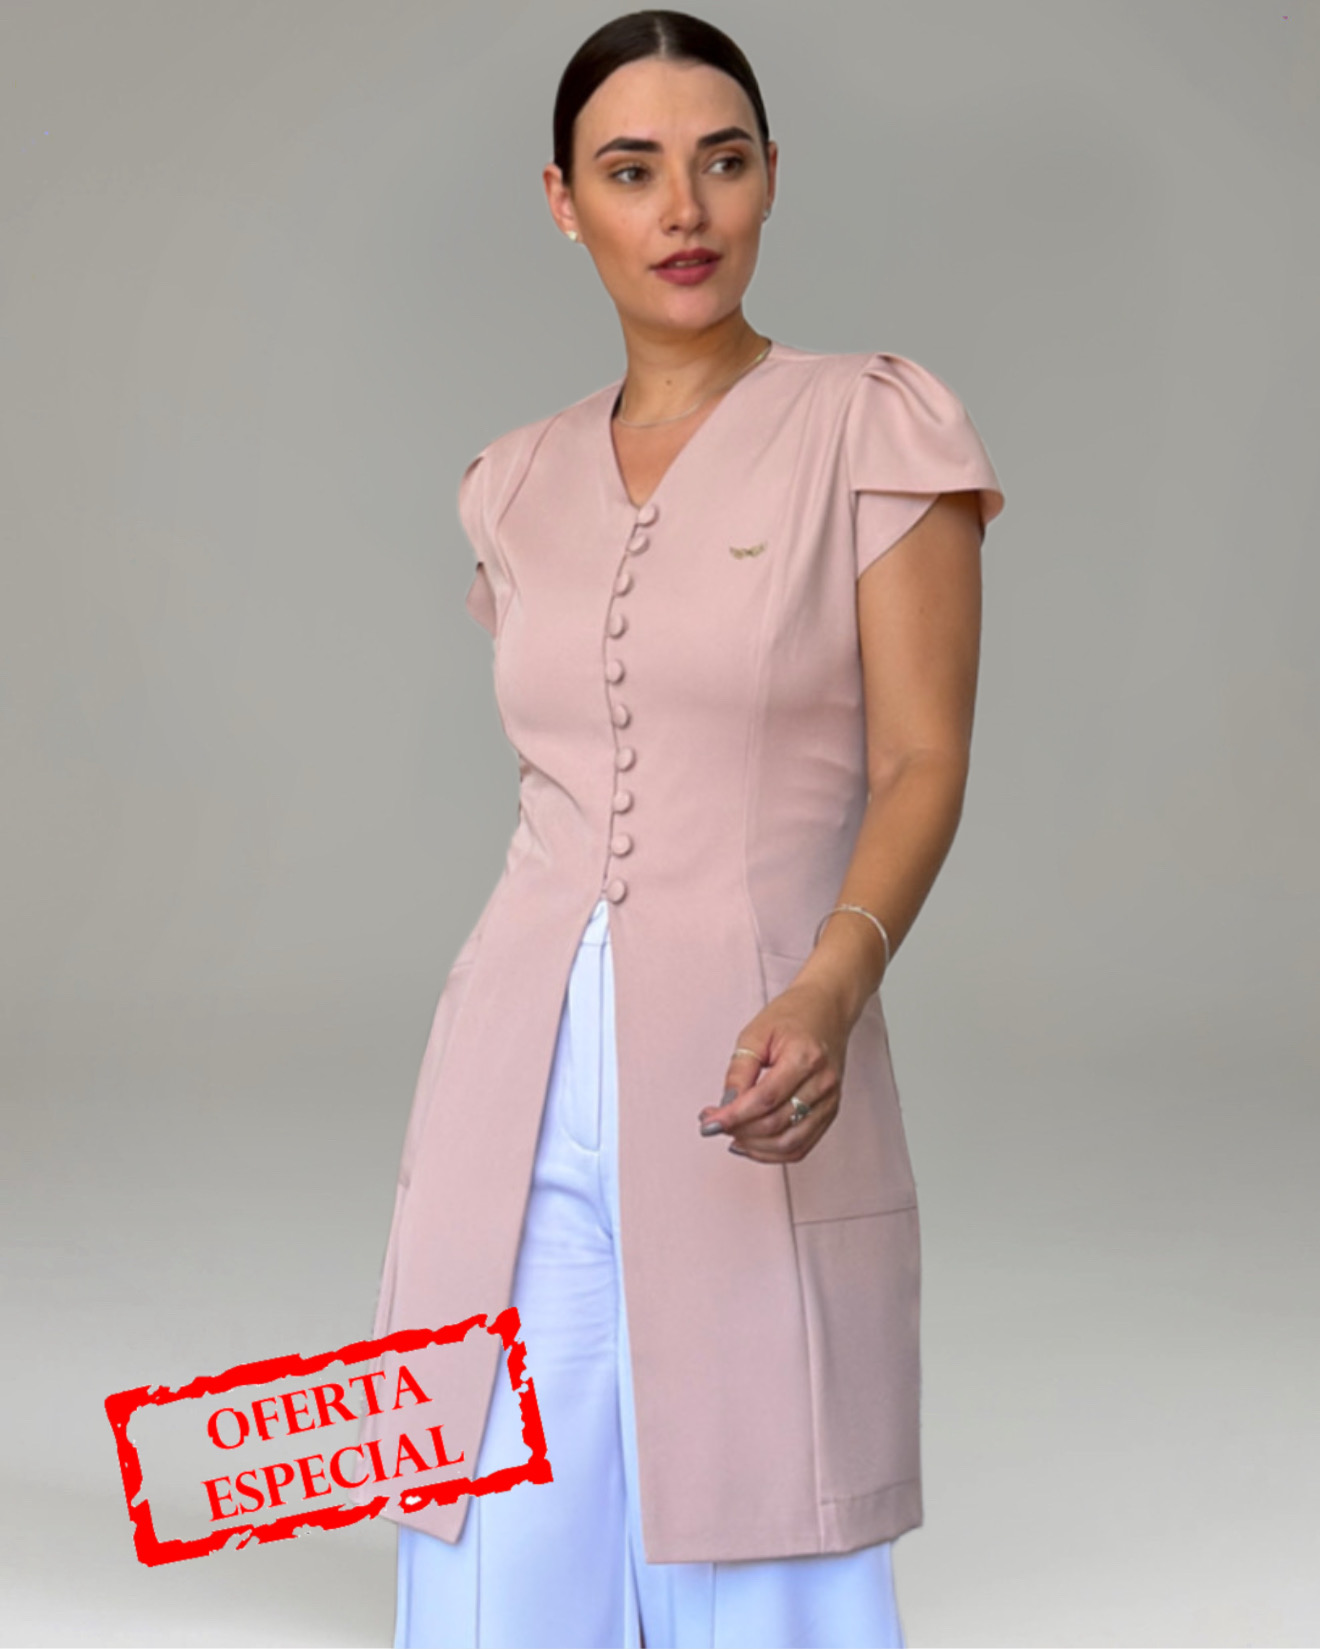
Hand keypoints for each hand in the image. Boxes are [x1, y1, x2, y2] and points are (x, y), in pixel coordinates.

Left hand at [697, 979, 851, 1162]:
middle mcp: (823, 1082)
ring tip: (731, 1134)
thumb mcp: (755, 1033)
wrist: (826, 1009)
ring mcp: (830, 1100)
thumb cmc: (792, 1016)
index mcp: (804, 1057)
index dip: (733, 1116)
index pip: (765, 1099)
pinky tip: (752, 1144)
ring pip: (790, 1143)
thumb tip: (724, 1107)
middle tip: (713, 1123)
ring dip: (754, 1146)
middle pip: (776, 1124)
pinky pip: (802, 1146)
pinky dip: (774, 1153)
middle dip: (738, 1130)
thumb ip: (739, 1071)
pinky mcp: (830, 1112)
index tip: (709, 1122)